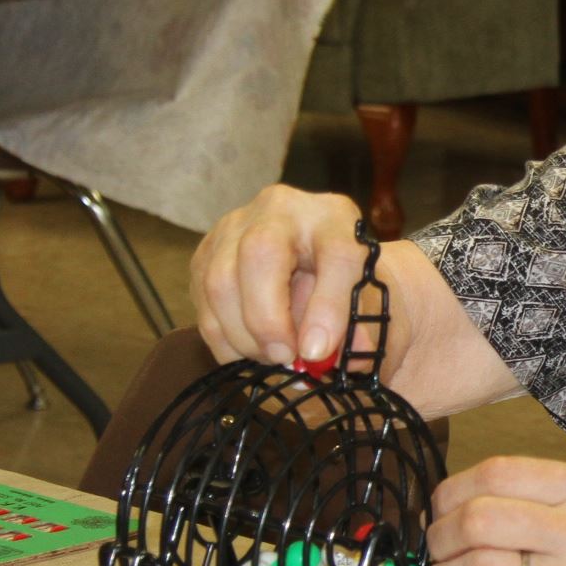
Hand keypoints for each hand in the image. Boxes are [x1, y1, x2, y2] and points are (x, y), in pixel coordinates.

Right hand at [191, 185, 385, 367]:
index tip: (319, 351)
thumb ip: (356, 325)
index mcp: (333, 216)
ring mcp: (234, 226)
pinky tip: (249, 348)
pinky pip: (202, 302)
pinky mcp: (205, 251)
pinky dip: (223, 338)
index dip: (328, 307)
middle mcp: (280, 209)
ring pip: (220, 281)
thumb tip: (320, 354)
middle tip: (286, 357)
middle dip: (268, 320)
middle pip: (260, 253)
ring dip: (243, 335)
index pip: (337, 253)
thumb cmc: (341, 280)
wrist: (310, 258)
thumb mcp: (363, 297)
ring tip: (271, 355)